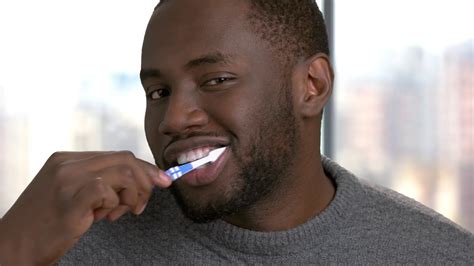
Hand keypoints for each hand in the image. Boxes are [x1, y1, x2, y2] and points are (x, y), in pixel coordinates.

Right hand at [0, 151, 170, 264]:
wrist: (13, 246)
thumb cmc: (45, 224)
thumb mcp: (71, 194)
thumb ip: (99, 182)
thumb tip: (137, 181)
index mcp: (67, 159)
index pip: (118, 155)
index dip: (144, 169)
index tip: (161, 180)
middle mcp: (67, 164)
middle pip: (125, 159)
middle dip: (145, 181)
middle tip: (141, 205)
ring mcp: (68, 179)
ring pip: (124, 172)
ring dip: (132, 196)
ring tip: (118, 214)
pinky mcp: (70, 199)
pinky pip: (108, 191)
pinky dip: (115, 204)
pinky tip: (102, 217)